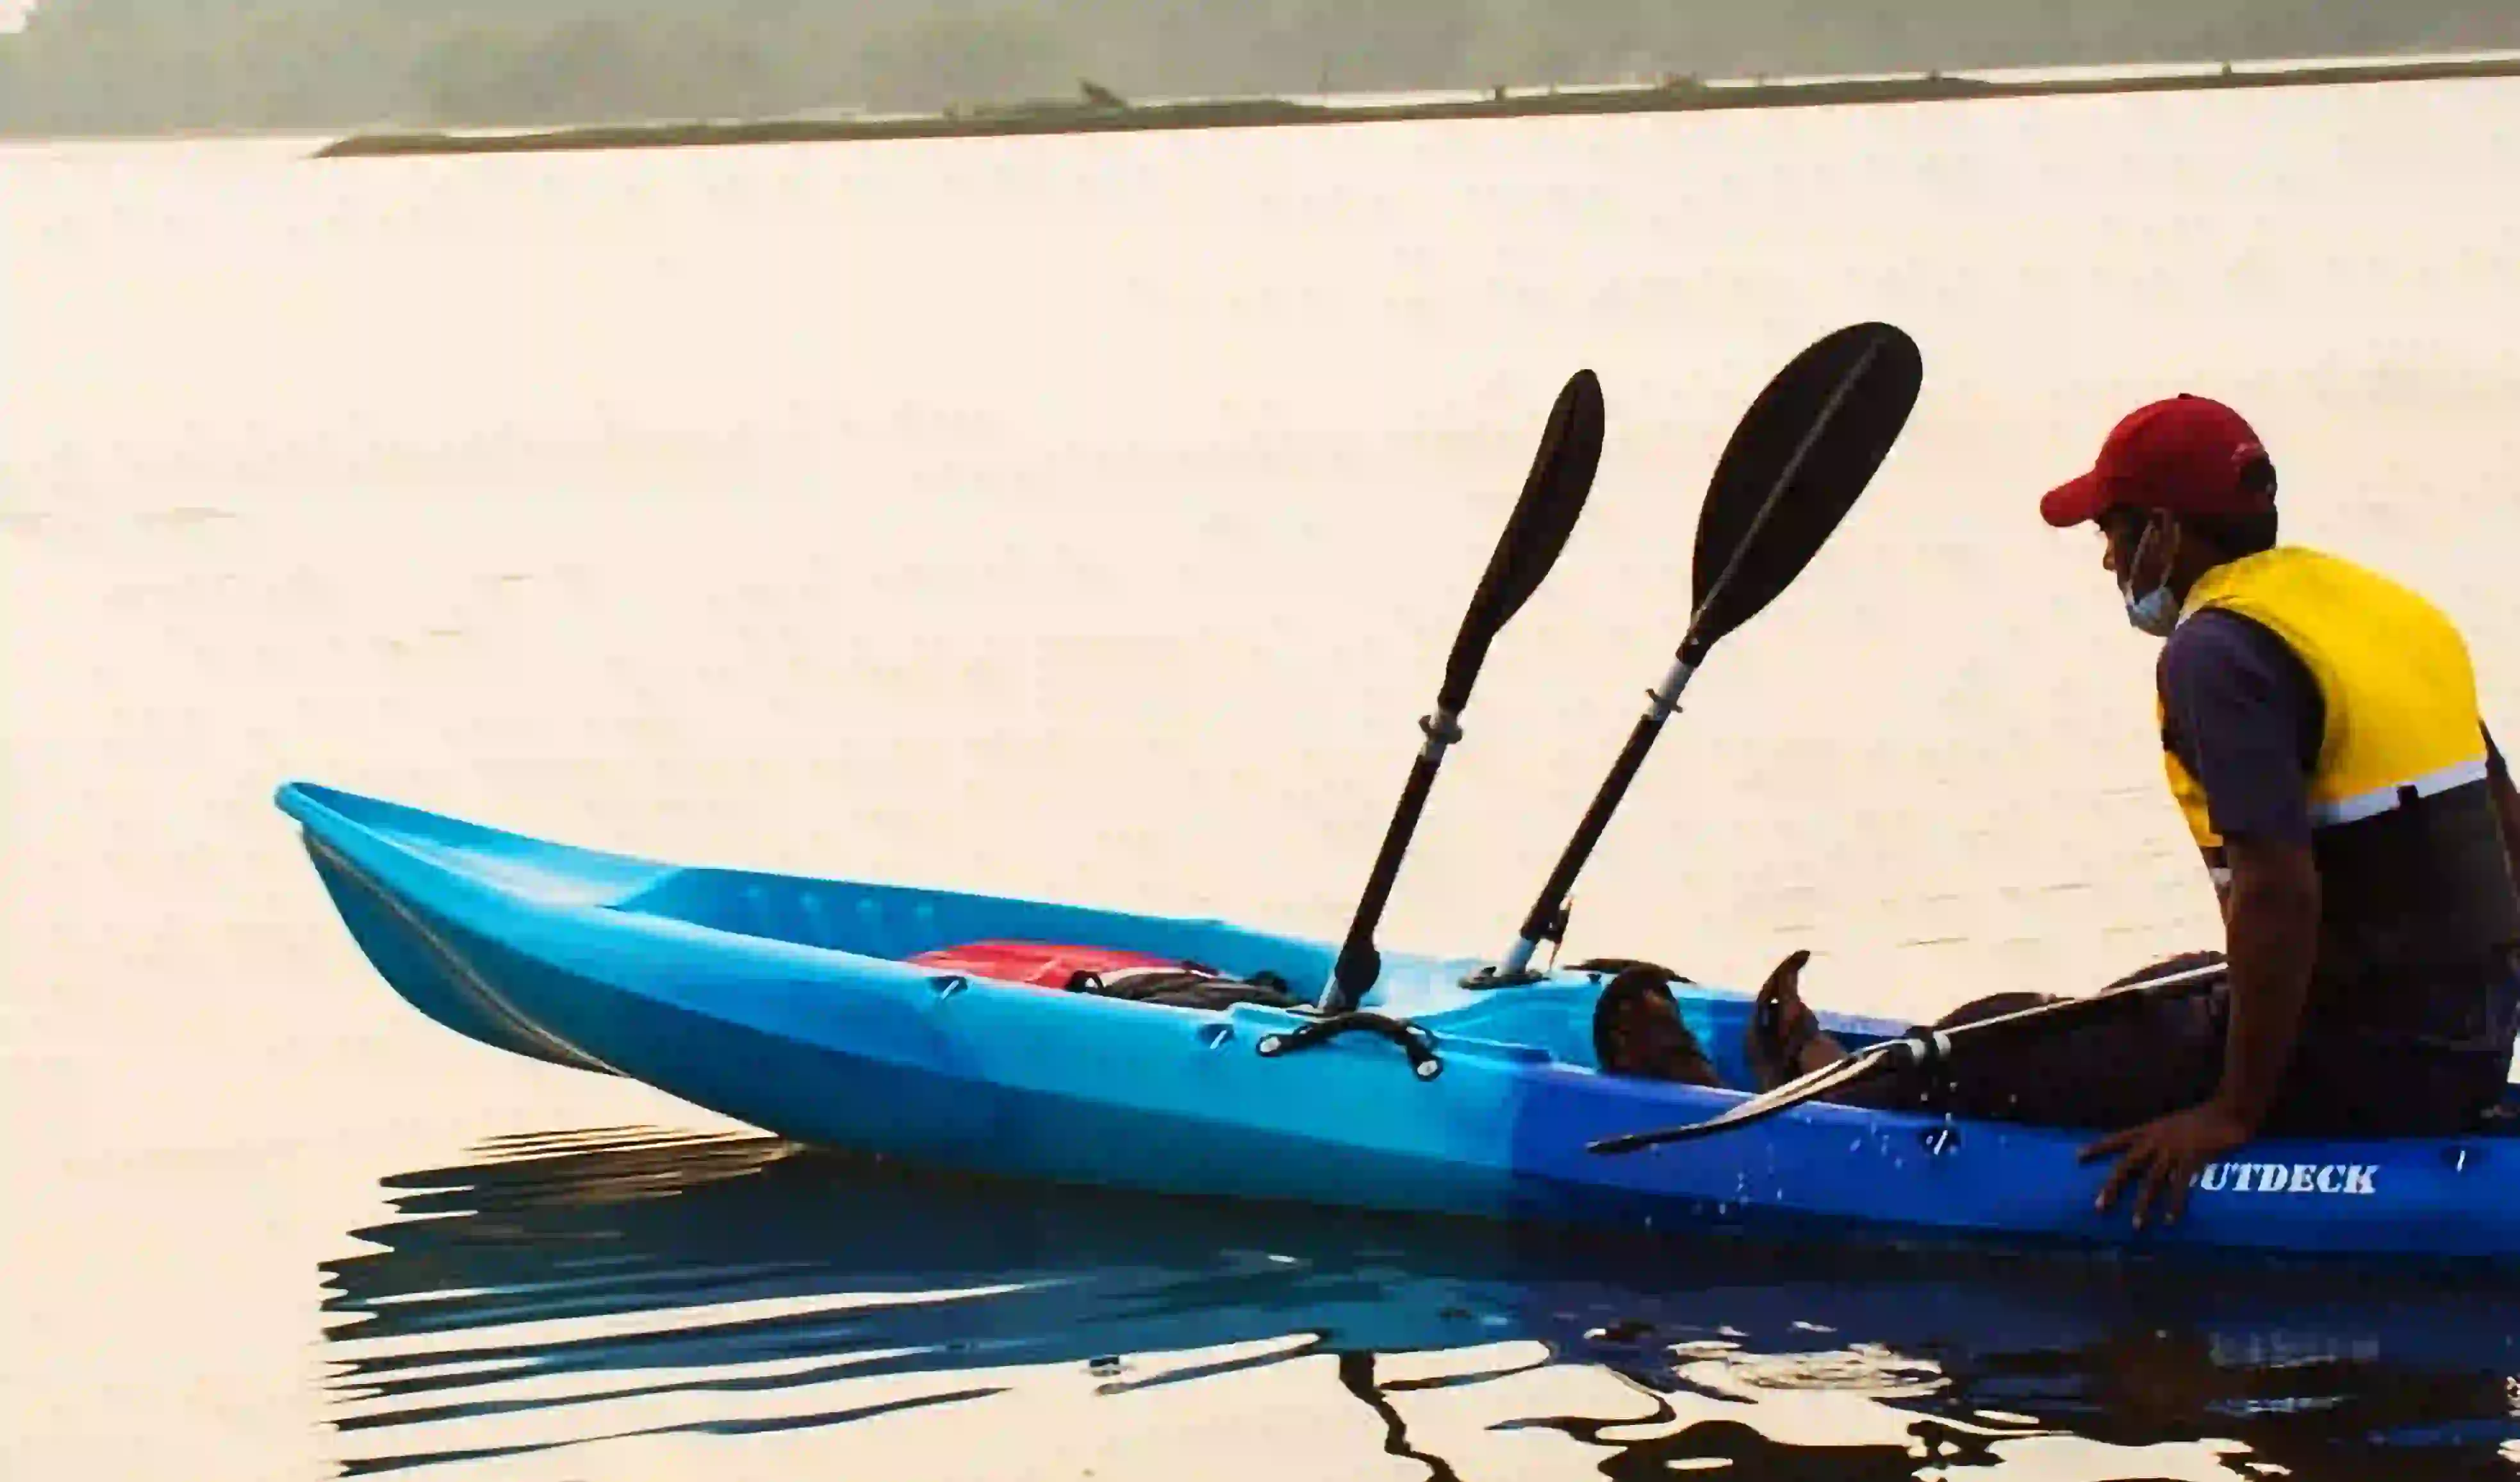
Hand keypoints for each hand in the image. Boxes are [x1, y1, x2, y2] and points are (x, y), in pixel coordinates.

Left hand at [2078, 1101, 2253, 1228]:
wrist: (2227, 1110)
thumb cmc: (2203, 1118)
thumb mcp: (2173, 1125)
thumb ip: (2161, 1140)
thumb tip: (2153, 1161)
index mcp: (2149, 1130)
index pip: (2117, 1139)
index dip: (2098, 1148)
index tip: (2077, 1157)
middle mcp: (2155, 1140)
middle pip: (2127, 1165)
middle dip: (2112, 1187)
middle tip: (2099, 1206)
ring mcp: (2172, 1150)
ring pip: (2151, 1181)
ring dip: (2143, 1205)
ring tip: (2136, 1225)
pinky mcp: (2192, 1159)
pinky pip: (2179, 1186)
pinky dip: (2175, 1204)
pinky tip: (2170, 1219)